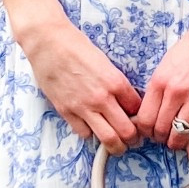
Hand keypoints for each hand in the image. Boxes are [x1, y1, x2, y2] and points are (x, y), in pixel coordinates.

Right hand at [16, 11, 140, 152]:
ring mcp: (83, 107)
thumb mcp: (105, 62)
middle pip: (127, 132)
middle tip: (133, 139)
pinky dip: (90, 134)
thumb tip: (125, 101)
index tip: (138, 119)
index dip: (140, 117)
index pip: (138, 109)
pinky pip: (84, 134)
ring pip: (108, 139)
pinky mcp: (66, 111)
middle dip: (134, 139)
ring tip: (116, 143)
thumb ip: (115, 83)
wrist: (48, 42)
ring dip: (115, 145)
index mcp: (115, 82)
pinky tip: (91, 127)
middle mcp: (102, 98)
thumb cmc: (75, 46)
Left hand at [136, 7, 188, 162]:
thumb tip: (151, 109)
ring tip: (177, 144)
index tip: (148, 134)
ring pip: (180, 132)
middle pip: (160, 128)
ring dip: (176, 143)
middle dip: (159, 139)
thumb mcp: (166, 64)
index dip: (144, 131)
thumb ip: (159, 86)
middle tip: (163, 140)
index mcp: (159, 81)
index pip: (144, 117)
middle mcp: (175, 90)